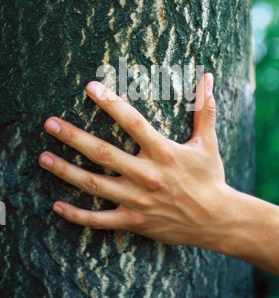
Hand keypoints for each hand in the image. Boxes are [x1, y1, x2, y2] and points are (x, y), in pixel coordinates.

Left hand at [39, 74, 229, 250]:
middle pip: (103, 153)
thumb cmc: (210, 178)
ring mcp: (137, 200)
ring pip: (94, 185)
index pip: (132, 122)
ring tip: (43, 158)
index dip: (110, 103)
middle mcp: (146, 175)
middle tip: (50, 123)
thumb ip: (204, 109)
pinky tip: (56, 206)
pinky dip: (77, 216)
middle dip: (74, 137)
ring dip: (66, 171)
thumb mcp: (208, 142)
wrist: (216, 220)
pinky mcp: (134, 221)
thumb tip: (209, 77)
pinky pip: (100, 220)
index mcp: (163, 152)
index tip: (90, 87)